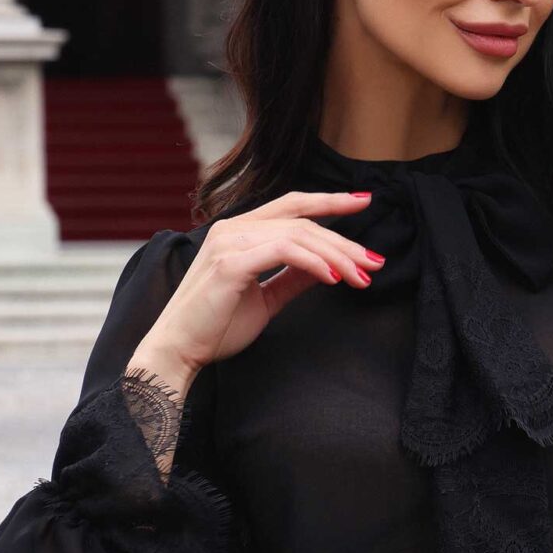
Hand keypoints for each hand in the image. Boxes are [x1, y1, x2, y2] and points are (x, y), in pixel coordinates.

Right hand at [133, 189, 387, 383]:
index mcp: (239, 232)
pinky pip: (284, 252)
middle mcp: (233, 229)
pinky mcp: (230, 263)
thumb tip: (327, 266)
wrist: (178, 350)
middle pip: (302, 221)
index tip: (363, 201)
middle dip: (344, 241)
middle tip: (374, 261)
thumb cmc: (215, 327)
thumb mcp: (265, 298)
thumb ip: (293, 278)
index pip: (292, 205)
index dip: (329, 201)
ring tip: (361, 276)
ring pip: (298, 234)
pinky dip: (314, 263)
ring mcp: (230, 243)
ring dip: (336, 256)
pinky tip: (333, 278)